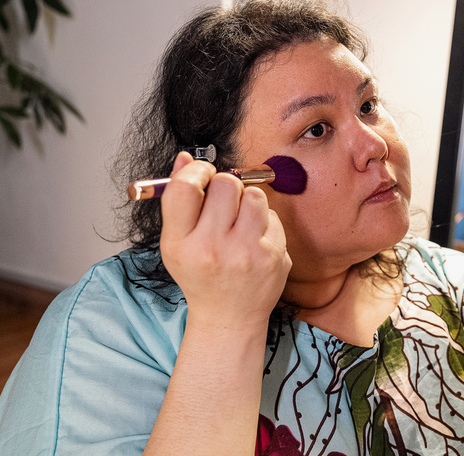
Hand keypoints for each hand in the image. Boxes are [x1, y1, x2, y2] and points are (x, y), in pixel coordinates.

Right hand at [159, 152, 291, 331]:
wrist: (229, 317)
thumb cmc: (201, 274)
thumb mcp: (177, 243)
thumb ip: (179, 200)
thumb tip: (186, 157)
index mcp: (181, 244)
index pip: (185, 189)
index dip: (196, 171)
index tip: (202, 173)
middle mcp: (213, 250)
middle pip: (225, 184)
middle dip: (225, 185)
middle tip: (223, 200)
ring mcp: (247, 254)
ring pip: (254, 195)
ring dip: (247, 200)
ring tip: (240, 220)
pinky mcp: (275, 257)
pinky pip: (272, 215)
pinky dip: (264, 221)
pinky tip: (254, 241)